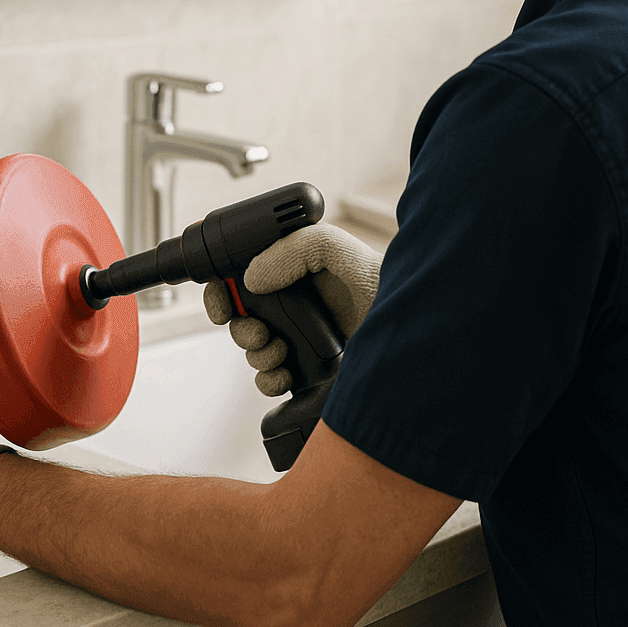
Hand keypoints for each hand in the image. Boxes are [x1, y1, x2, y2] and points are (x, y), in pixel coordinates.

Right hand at [204, 223, 381, 395]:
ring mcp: (299, 339)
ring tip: (279, 351)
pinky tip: (286, 373)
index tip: (220, 304)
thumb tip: (252, 279)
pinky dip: (268, 379)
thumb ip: (291, 249)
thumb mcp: (331, 246)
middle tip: (258, 332)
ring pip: (252, 351)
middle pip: (240, 319)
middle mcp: (292, 307)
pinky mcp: (308, 370)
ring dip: (255, 354)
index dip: (221, 292)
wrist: (407, 323)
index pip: (239, 280)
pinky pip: (269, 380)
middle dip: (239, 328)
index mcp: (290, 273)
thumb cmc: (377, 280)